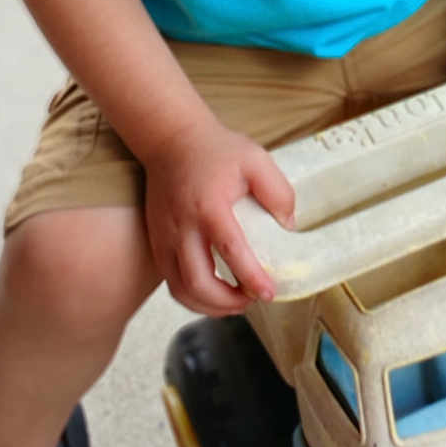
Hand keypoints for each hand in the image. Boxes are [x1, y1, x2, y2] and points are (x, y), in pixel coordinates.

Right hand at [142, 119, 295, 315]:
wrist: (171, 139)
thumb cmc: (215, 149)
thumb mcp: (256, 159)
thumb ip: (278, 192)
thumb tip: (288, 227)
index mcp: (209, 206)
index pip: (231, 251)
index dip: (251, 277)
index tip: (269, 293)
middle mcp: (182, 227)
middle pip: (199, 282)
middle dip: (227, 302)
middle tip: (253, 300)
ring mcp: (165, 237)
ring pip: (181, 290)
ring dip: (209, 306)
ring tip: (235, 303)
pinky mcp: (157, 243)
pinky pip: (171, 282)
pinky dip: (192, 296)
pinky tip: (213, 294)